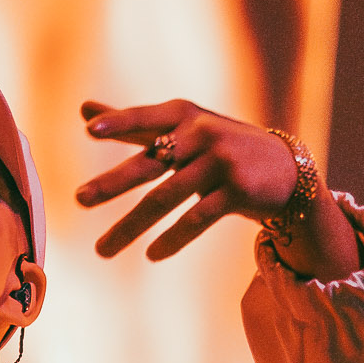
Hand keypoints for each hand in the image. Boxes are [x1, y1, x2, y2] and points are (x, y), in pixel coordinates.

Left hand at [74, 99, 305, 259]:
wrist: (284, 169)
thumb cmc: (218, 147)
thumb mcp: (179, 129)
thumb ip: (132, 123)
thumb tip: (83, 107)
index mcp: (183, 116)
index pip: (145, 121)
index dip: (120, 123)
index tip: (90, 130)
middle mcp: (201, 134)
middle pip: (150, 163)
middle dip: (112, 183)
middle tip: (79, 199)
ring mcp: (221, 162)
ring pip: (166, 198)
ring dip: (130, 227)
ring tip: (102, 250)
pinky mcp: (238, 190)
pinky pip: (197, 218)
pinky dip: (172, 239)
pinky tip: (152, 255)